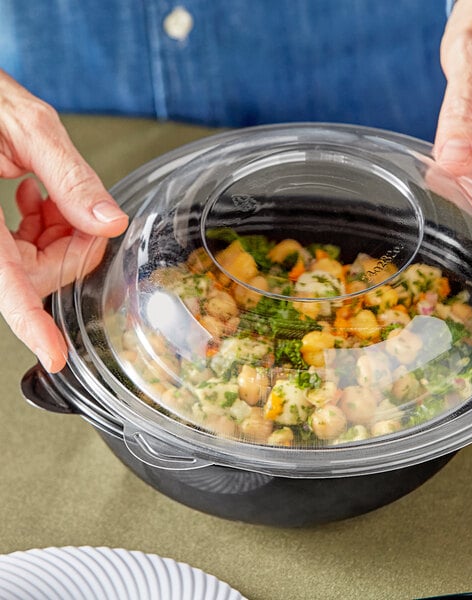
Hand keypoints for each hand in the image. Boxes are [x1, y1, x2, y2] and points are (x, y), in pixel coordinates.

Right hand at [0, 70, 127, 371]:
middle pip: (31, 273)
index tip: (54, 357)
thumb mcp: (25, 125)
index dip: (31, 324)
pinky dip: (41, 227)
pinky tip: (37, 195)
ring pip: (28, 263)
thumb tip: (111, 222)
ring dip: (58, 235)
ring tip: (51, 194)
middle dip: (70, 249)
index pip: (5, 282)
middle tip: (84, 214)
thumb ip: (69, 178)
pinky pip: (17, 246)